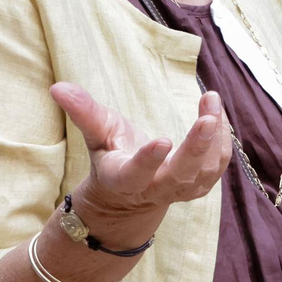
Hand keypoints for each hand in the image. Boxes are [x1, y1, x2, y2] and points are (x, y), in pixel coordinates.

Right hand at [50, 84, 228, 247]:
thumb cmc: (111, 155)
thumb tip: (58, 87)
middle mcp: (155, 189)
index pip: (136, 174)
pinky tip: (217, 112)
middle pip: (181, 175)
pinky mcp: (200, 185)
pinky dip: (222, 139)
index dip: (148, 161)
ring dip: (214, 136)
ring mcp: (181, 190)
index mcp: (124, 180)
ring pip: (206, 170)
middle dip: (196, 148)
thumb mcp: (96, 134)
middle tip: (208, 118)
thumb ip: (83, 112)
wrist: (131, 194)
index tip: (162, 140)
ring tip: (211, 100)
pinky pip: (218, 165)